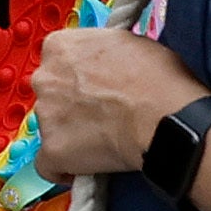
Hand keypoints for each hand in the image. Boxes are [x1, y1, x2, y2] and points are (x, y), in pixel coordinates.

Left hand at [27, 24, 207, 182]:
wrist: (164, 116)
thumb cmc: (156, 80)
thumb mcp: (126, 41)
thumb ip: (101, 49)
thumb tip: (107, 60)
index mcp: (60, 47)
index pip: (56, 62)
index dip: (77, 78)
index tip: (91, 89)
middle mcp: (45, 78)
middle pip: (50, 94)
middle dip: (70, 105)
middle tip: (99, 115)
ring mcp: (46, 115)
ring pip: (50, 128)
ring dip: (70, 135)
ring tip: (102, 141)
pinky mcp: (53, 149)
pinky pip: (48, 166)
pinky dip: (63, 169)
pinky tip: (83, 169)